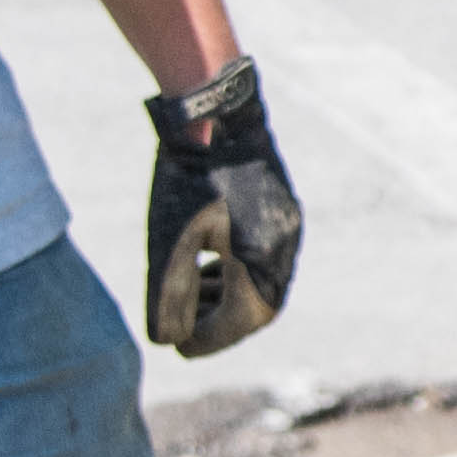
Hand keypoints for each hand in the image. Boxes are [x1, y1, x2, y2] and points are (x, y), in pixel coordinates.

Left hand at [144, 56, 301, 357]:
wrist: (216, 110)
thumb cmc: (188, 176)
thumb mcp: (168, 240)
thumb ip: (170, 295)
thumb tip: (169, 340)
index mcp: (261, 259)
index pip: (240, 321)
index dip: (207, 340)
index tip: (177, 345)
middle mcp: (284, 247)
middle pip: (258, 306)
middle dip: (222, 323)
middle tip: (186, 329)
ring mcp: (288, 226)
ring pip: (262, 281)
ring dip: (229, 297)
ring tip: (194, 296)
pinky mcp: (282, 209)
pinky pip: (264, 256)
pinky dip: (237, 271)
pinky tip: (210, 259)